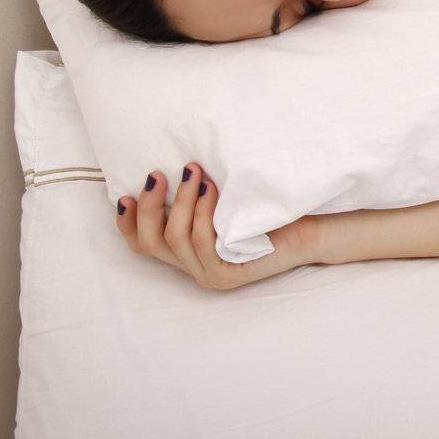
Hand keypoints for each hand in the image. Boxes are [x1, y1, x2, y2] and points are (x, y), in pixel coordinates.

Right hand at [114, 162, 321, 290]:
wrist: (314, 227)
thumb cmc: (268, 207)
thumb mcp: (226, 200)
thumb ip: (198, 195)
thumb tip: (171, 164)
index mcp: (190, 253)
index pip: (143, 245)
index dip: (128, 221)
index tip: (124, 194)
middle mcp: (195, 268)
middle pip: (151, 242)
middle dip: (150, 205)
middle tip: (158, 174)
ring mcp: (211, 274)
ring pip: (177, 237)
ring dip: (182, 200)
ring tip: (195, 172)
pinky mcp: (229, 274)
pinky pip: (203, 241)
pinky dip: (203, 212)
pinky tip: (211, 189)